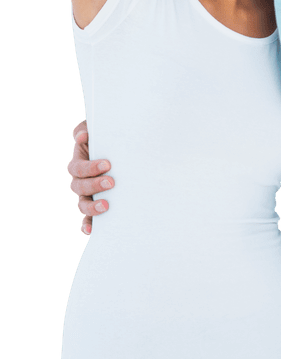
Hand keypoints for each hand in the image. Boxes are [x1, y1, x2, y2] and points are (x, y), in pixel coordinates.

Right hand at [66, 120, 112, 235]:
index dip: (90, 167)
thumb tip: (83, 135)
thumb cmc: (111, 137)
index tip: (107, 164)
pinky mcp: (97, 204)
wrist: (125, 149)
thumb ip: (89, 128)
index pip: (78, 168)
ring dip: (91, 207)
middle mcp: (81, 180)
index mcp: (80, 161)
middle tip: (111, 182)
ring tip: (106, 206)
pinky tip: (92, 229)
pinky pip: (89, 218)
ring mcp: (88, 194)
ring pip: (83, 204)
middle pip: (79, 187)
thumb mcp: (101, 129)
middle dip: (94, 185)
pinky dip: (89, 224)